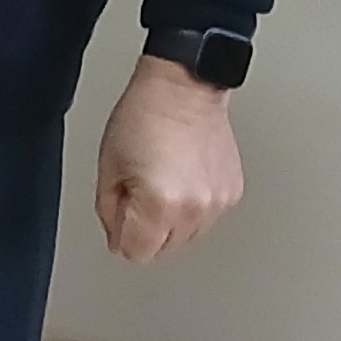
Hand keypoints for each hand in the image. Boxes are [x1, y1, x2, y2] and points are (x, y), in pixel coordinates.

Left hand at [93, 53, 243, 262]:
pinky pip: (206, 217)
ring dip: (172, 220)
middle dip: (148, 229)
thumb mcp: (108, 167)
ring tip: (163, 180)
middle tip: (140, 190)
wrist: (183, 87)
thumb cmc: (144, 116)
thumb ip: (109, 213)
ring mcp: (217, 202)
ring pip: (187, 237)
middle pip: (164, 250)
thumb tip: (118, 238)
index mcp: (161, 204)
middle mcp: (194, 208)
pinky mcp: (232, 193)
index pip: (137, 253)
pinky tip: (182, 177)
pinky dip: (192, 206)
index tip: (122, 214)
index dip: (123, 235)